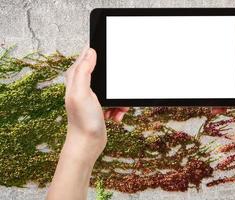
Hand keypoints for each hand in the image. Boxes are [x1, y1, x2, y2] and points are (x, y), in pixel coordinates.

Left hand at [63, 47, 127, 163]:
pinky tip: (116, 115)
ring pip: (112, 88)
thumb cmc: (83, 121)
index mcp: (75, 78)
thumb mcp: (82, 93)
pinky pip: (115, 101)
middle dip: (114, 82)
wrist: (87, 144)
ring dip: (118, 98)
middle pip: (104, 73)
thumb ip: (84, 70)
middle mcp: (82, 85)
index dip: (98, 52)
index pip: (87, 55)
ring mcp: (92, 96)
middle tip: (117, 92)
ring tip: (118, 108)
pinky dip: (118, 107)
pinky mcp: (100, 106)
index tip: (111, 52)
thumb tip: (90, 51)